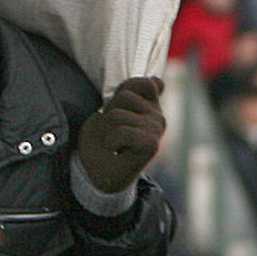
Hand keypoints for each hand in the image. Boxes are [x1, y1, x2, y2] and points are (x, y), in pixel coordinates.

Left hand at [77, 76, 165, 193]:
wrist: (98, 175)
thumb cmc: (103, 141)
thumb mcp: (112, 109)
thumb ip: (131, 92)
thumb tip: (158, 80)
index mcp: (150, 106)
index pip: (144, 83)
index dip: (123, 91)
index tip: (116, 111)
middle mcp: (157, 116)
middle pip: (124, 96)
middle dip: (109, 112)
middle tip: (111, 131)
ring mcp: (156, 130)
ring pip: (118, 114)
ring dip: (106, 129)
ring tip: (112, 141)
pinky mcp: (151, 145)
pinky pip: (123, 132)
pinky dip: (112, 140)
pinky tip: (116, 149)